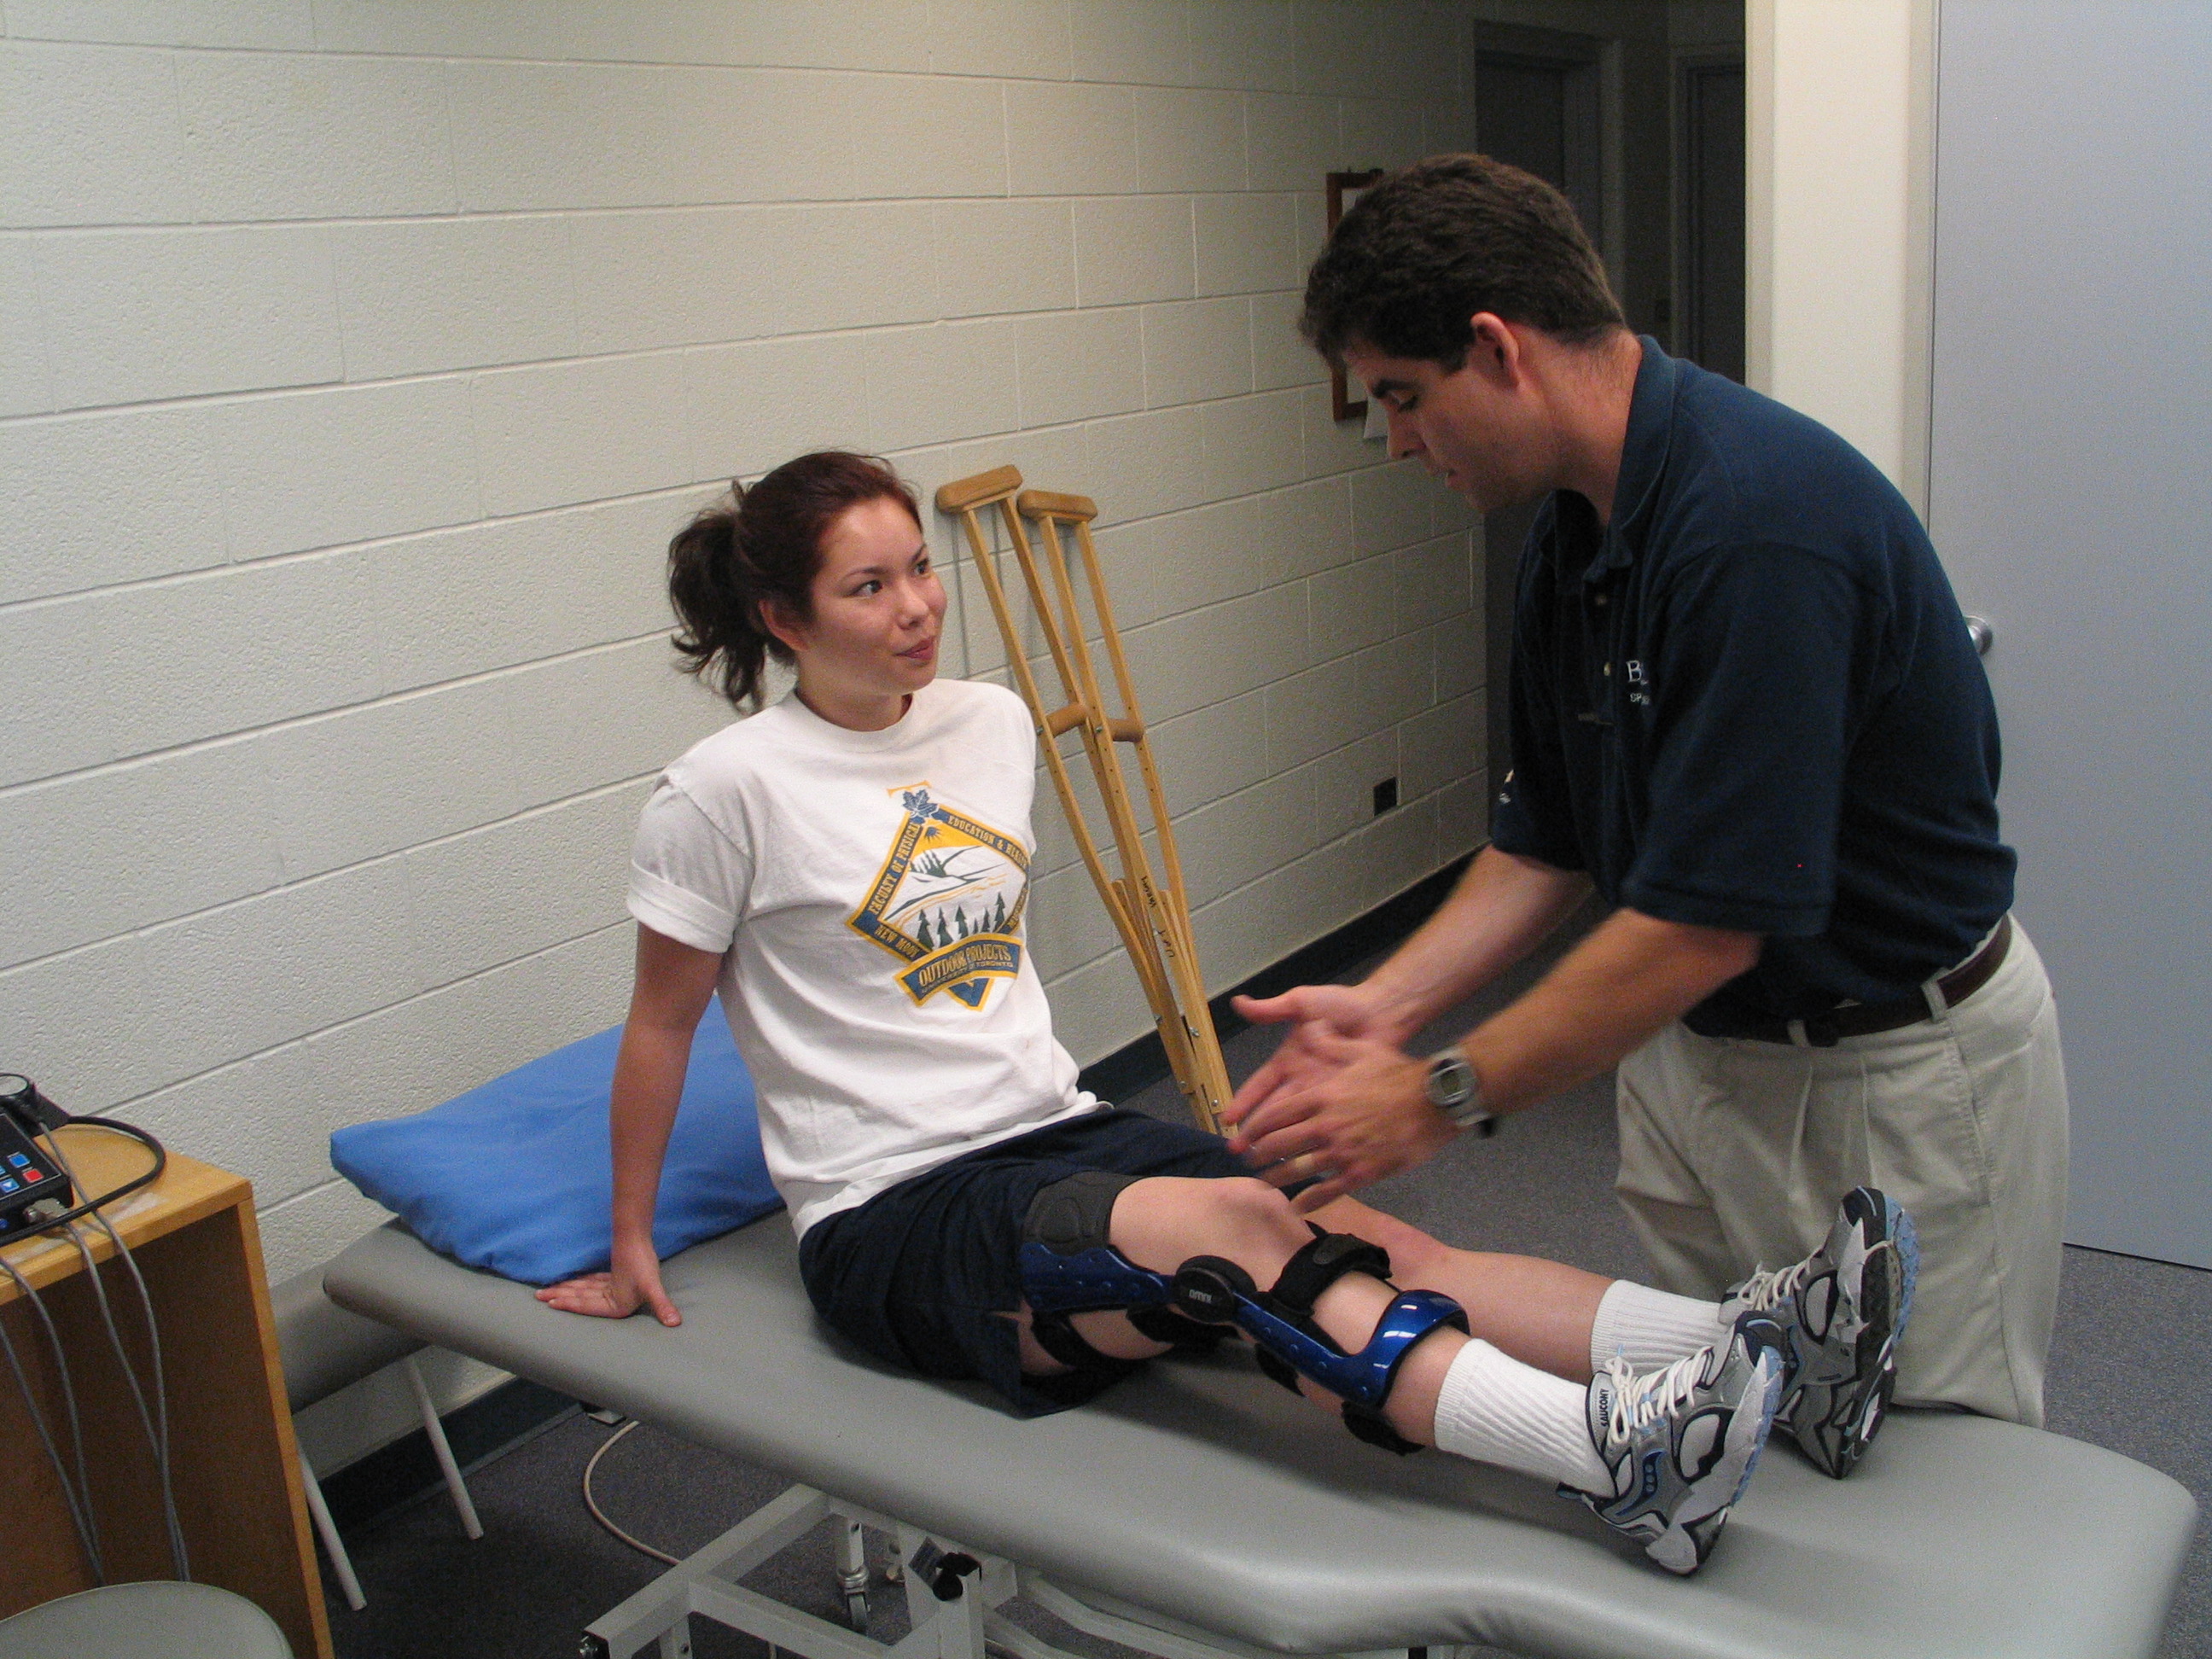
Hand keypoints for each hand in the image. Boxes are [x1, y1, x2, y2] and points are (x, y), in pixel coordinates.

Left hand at [535, 1239, 680, 1325]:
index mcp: (620, 1306)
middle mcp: (615, 1300)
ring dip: (564, 1291)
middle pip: (581, 1299)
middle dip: (560, 1297)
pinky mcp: (612, 1279)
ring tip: (544, 1292)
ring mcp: (612, 1290)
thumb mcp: (652, 1286)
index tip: (551, 1303)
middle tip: (538, 1296)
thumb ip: (662, 1306)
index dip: (569, 1305)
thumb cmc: (645, 1263)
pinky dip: (576, 1284)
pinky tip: (565, 1285)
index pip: (588, 1306)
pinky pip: (588, 1284)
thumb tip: (676, 1324)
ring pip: (582, 1291)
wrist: (641, 1238)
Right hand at [1224, 983, 1403, 1142]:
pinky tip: (1306, 1155)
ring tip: (1266, 1161)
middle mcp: (1302, 1081)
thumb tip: (1239, 1002)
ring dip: (1281, 1140)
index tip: (1227, 1121)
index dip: (1243, 1103)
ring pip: (1296, 1122)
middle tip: (1239, 1153)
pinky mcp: (1344, 1101)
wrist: (1382, 1012)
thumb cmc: (1341, 1005)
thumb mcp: (1301, 1003)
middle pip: (1274, 1111)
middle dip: (1255, 1132)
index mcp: (1288, 1061)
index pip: (1259, 1086)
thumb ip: (1271, 1009)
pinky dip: (1315, 1138)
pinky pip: (1325, 1122)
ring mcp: (1323, 1093)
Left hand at [1230, 1028, 1454, 1210]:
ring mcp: (1342, 1151)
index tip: (1244, 1135)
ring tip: (1264, 1183)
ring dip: (1276, 1178)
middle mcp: (1325, 1125)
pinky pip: (1327, 1190)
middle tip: (1248, 1161)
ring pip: (1298, 1169)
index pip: (1276, 1115)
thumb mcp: (1361, 1050)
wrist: (1434, 1101)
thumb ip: (1330, 1043)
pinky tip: (1297, 1207)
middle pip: (1280, 1144)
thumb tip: (1310, 1027)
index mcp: (1321, 1097)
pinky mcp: (1360, 1172)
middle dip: (1259, 1154)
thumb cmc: (1398, 1073)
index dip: (1255, 1128)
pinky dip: (1309, 1200)